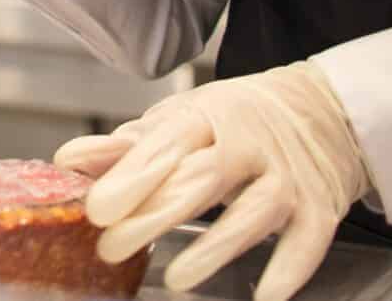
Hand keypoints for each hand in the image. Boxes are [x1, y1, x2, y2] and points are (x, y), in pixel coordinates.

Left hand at [54, 62, 370, 300]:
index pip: (166, 144)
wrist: (322, 109)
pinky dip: (288, 268)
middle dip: (157, 213)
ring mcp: (288, 177)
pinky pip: (306, 240)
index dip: (131, 175)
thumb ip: (126, 147)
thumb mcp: (181, 120)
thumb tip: (69, 162)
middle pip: (203, 178)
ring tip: (179, 278)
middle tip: (114, 246)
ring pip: (254, 210)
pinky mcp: (319, 209)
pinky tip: (265, 293)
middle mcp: (250, 143)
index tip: (97, 208)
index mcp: (208, 116)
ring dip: (217, 246)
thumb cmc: (236, 120)